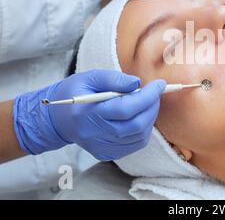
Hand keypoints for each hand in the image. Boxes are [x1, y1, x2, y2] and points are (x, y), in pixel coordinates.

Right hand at [13, 70, 165, 160]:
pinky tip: (139, 116)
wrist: (58, 119)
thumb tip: (138, 83)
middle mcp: (95, 135)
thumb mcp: (91, 77)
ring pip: (139, 136)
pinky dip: (143, 129)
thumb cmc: (75, 93)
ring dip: (150, 117)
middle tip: (155, 92)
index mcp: (88, 114)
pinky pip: (135, 144)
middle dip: (152, 106)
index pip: (126, 108)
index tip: (160, 84)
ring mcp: (101, 147)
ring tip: (146, 102)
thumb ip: (114, 79)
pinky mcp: (107, 154)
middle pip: (136, 125)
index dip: (148, 96)